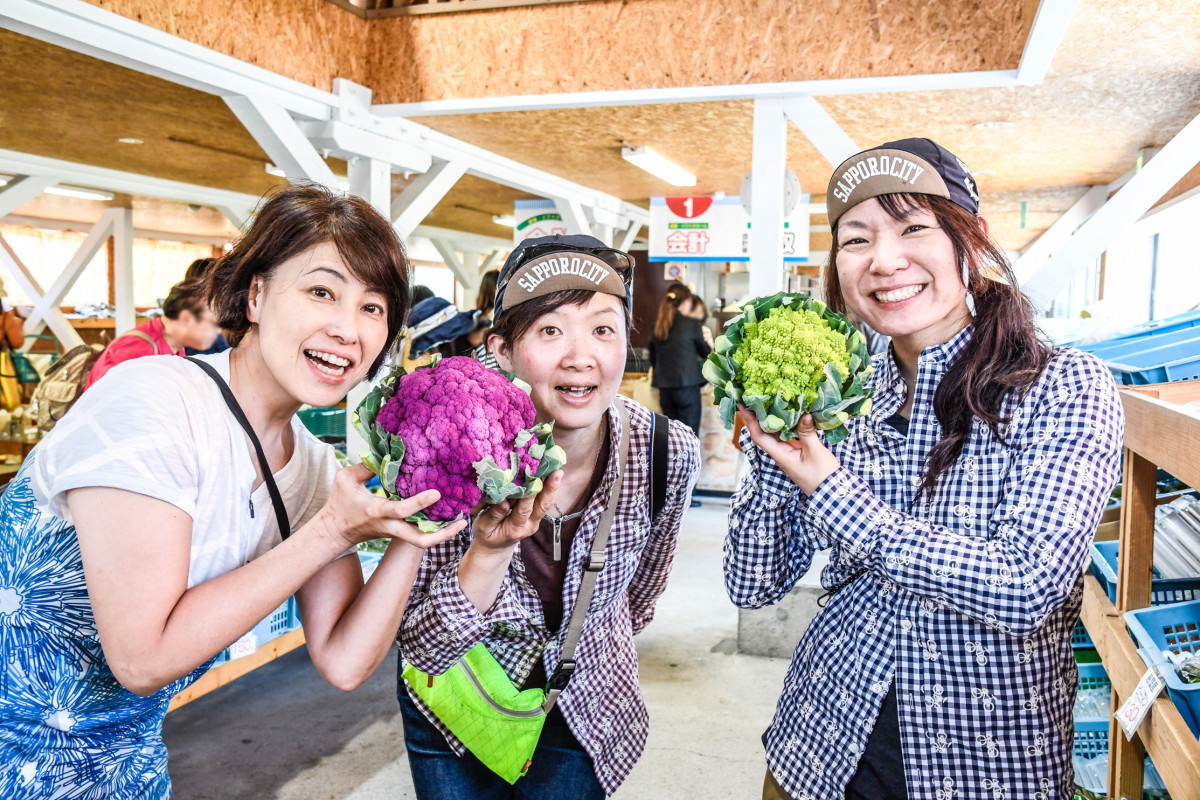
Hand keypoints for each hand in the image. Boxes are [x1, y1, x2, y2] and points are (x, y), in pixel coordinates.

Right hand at [318, 463, 466, 548]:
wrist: (334, 532)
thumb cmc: (339, 503)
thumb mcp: (345, 479)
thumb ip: (366, 466)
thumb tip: (387, 451)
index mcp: (377, 511)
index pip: (401, 510)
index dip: (420, 502)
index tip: (437, 493)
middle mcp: (389, 526)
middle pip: (419, 540)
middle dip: (443, 534)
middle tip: (463, 521)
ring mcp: (394, 533)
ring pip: (422, 541)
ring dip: (443, 534)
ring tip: (462, 520)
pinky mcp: (397, 534)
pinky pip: (418, 534)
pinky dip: (434, 529)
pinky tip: (448, 518)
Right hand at [469, 470, 562, 553]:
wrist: (496, 547)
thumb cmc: (487, 535)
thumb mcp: (483, 527)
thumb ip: (493, 515)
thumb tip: (503, 500)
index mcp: (515, 529)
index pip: (524, 510)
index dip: (529, 495)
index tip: (533, 479)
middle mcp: (529, 525)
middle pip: (542, 506)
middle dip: (550, 488)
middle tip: (557, 472)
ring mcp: (535, 520)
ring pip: (546, 502)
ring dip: (552, 486)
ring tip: (557, 469)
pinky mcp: (536, 515)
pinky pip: (544, 501)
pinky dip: (548, 487)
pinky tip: (550, 473)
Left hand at [739, 407, 840, 495]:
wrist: (831, 492)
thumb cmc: (822, 475)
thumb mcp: (815, 452)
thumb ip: (807, 433)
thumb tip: (804, 414)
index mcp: (780, 455)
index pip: (759, 437)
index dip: (750, 422)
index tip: (742, 408)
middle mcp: (780, 454)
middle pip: (763, 433)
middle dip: (756, 417)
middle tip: (751, 399)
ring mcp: (787, 453)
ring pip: (774, 434)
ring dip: (770, 420)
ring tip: (765, 402)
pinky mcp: (796, 452)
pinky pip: (785, 436)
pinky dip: (783, 425)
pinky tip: (785, 415)